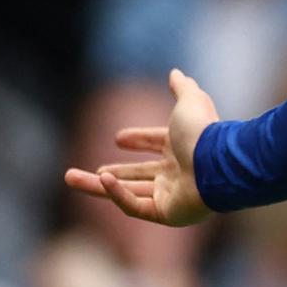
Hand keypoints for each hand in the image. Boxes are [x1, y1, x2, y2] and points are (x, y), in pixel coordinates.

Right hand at [65, 69, 217, 226]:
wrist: (216, 163)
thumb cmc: (204, 133)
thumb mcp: (190, 102)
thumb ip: (183, 88)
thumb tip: (176, 72)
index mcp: (182, 149)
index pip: (156, 145)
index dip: (138, 140)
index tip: (118, 138)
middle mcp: (176, 173)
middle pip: (136, 175)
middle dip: (110, 172)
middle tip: (86, 171)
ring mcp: (170, 195)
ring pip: (127, 193)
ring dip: (98, 186)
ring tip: (70, 177)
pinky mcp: (166, 214)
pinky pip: (135, 206)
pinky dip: (117, 193)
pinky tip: (102, 179)